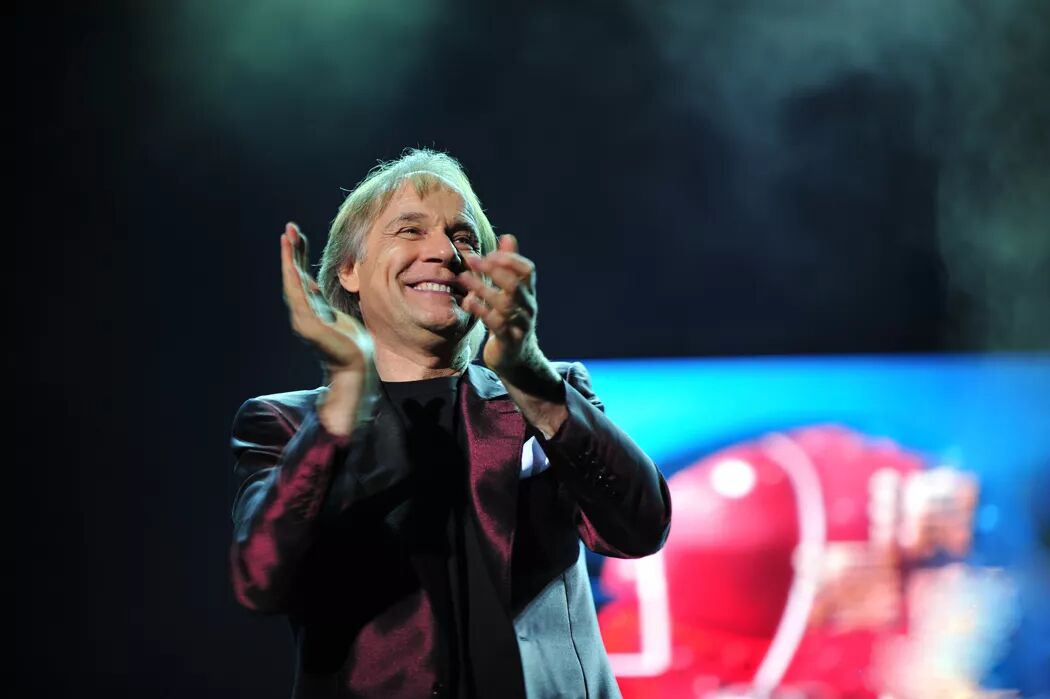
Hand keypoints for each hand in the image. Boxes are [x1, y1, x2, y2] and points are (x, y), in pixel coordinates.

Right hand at [281, 222, 374, 379]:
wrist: (356, 366)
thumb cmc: (350, 343)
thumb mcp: (335, 312)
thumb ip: (321, 299)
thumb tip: (312, 284)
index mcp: (309, 307)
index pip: (300, 276)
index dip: (297, 255)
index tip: (296, 235)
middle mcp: (302, 311)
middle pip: (293, 275)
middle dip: (291, 251)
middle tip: (289, 227)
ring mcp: (302, 318)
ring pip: (292, 282)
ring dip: (289, 259)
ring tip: (287, 237)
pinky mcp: (308, 325)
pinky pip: (298, 297)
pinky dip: (293, 279)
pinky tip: (291, 263)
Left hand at [457, 234, 539, 374]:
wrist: (515, 357)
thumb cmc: (510, 318)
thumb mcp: (511, 291)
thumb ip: (509, 265)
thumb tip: (508, 237)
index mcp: (528, 293)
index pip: (527, 270)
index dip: (510, 259)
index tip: (489, 254)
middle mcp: (528, 307)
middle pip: (515, 284)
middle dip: (493, 270)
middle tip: (472, 260)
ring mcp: (520, 324)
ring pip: (504, 303)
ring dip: (482, 288)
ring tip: (463, 278)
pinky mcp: (509, 340)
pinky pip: (496, 323)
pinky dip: (481, 310)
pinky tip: (467, 302)